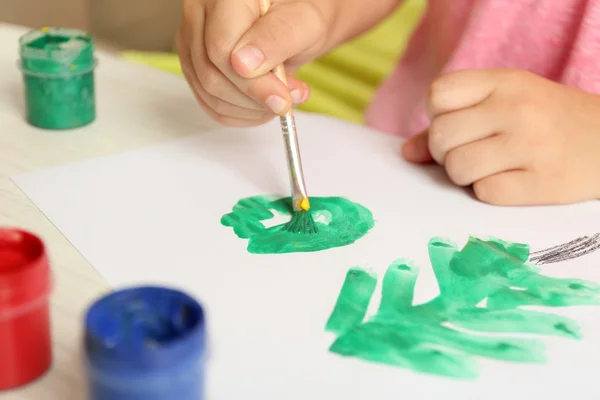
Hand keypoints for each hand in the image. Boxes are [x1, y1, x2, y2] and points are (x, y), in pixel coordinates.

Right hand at [177, 0, 331, 125]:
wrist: (296, 20)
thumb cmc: (303, 13)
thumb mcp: (306, 21)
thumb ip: (277, 38)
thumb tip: (244, 65)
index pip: (221, 49)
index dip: (252, 83)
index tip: (282, 99)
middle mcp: (199, 12)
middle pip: (211, 73)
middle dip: (253, 98)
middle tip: (287, 100)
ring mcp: (192, 39)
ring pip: (208, 91)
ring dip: (249, 109)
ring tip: (280, 99)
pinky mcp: (195, 63)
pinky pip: (208, 101)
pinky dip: (240, 112)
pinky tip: (262, 105)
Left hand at [402, 69, 599, 205]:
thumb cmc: (545, 120)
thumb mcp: (504, 104)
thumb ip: (454, 120)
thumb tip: (407, 153)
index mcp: (505, 82)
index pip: (438, 94)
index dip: (437, 115)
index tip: (457, 124)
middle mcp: (517, 109)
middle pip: (441, 136)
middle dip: (444, 152)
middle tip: (468, 152)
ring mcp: (532, 145)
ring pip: (457, 168)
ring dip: (463, 175)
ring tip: (487, 168)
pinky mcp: (543, 182)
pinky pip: (485, 193)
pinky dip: (489, 192)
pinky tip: (510, 181)